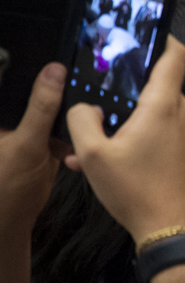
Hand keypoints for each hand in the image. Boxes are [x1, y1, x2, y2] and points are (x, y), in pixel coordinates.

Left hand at [0, 64, 65, 239]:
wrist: (13, 222)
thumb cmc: (7, 186)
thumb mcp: (27, 144)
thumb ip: (42, 108)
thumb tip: (53, 72)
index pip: (10, 78)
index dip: (31, 67)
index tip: (60, 60)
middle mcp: (8, 118)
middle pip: (33, 92)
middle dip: (56, 92)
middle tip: (77, 87)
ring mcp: (24, 130)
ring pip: (49, 109)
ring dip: (66, 115)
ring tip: (78, 121)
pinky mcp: (39, 142)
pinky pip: (58, 128)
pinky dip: (69, 133)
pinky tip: (73, 143)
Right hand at [64, 37, 184, 244]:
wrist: (169, 228)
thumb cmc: (136, 190)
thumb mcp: (94, 154)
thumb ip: (81, 120)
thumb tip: (84, 107)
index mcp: (163, 104)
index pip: (174, 54)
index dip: (161, 36)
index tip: (139, 32)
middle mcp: (179, 112)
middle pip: (154, 80)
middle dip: (122, 85)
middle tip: (94, 91)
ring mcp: (182, 130)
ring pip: (148, 109)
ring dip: (118, 118)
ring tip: (88, 139)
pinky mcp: (179, 147)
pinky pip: (152, 129)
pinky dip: (128, 136)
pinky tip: (99, 159)